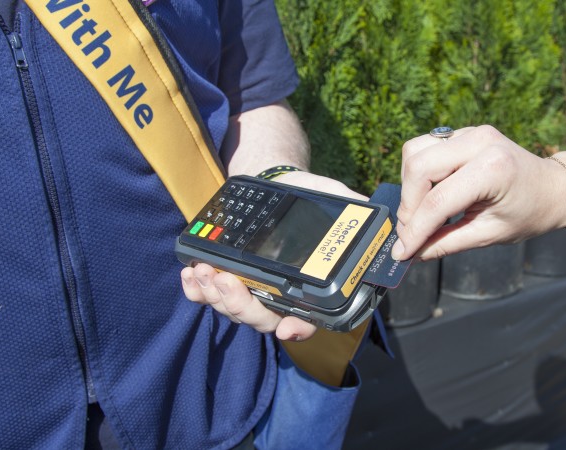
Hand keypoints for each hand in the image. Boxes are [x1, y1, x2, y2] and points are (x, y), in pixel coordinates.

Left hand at [181, 171, 366, 340]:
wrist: (276, 181)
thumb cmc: (307, 193)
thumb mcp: (331, 195)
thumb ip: (351, 208)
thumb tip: (375, 215)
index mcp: (309, 285)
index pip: (308, 318)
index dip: (298, 328)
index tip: (286, 328)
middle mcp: (280, 295)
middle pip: (262, 319)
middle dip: (241, 306)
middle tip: (226, 281)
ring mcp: (251, 289)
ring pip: (233, 310)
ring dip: (215, 296)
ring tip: (204, 271)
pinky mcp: (226, 277)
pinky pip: (209, 295)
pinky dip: (197, 291)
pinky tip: (190, 275)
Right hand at [392, 125, 565, 260]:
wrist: (555, 188)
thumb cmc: (530, 213)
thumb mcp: (489, 235)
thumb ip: (445, 243)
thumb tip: (410, 253)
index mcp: (493, 168)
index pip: (437, 200)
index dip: (415, 229)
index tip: (402, 251)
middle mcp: (479, 142)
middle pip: (418, 168)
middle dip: (408, 205)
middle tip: (411, 232)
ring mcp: (470, 132)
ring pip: (415, 152)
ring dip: (409, 186)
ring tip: (421, 212)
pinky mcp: (462, 132)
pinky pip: (424, 147)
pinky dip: (418, 173)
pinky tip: (430, 193)